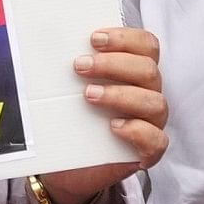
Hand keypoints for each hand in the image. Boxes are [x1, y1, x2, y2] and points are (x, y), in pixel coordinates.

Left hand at [36, 26, 170, 203]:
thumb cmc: (70, 119)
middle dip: (114, 64)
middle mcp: (148, 94)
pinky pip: (156, 140)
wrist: (65, 165)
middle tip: (79, 66)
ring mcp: (151, 123)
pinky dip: (137, 130)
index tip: (93, 39)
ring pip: (155, 103)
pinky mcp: (147, 152)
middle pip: (149, 70)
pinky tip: (113, 127)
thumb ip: (68, 66)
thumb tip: (47, 40)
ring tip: (88, 95)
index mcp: (135, 72)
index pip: (146, 45)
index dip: (124, 38)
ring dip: (121, 95)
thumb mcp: (67, 89)